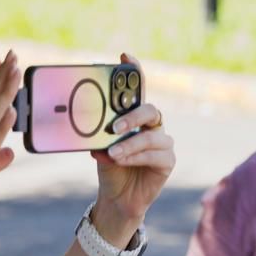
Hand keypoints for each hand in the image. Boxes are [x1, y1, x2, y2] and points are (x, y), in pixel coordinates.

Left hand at [89, 53, 174, 233]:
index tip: (125, 56)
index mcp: (135, 117)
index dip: (135, 71)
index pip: (138, 89)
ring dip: (130, 144)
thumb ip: (98, 135)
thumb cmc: (110, 168)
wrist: (116, 198)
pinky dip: (137, 157)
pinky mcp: (167, 162)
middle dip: (132, 116)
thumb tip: (88, 127)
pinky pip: (155, 155)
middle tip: (114, 127)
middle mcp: (152, 127)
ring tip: (113, 154)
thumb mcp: (99, 148)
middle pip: (149, 110)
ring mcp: (162, 143)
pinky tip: (122, 161)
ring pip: (151, 136)